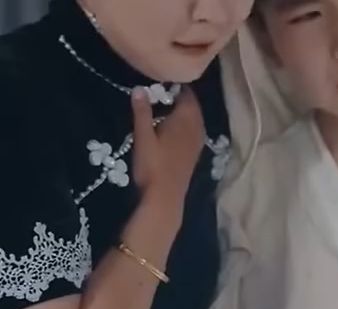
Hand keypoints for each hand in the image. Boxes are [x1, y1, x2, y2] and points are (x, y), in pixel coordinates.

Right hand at [130, 85, 204, 206]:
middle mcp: (197, 128)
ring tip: (166, 109)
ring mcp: (198, 141)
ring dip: (184, 112)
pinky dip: (186, 125)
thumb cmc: (152, 165)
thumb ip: (142, 112)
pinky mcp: (195, 153)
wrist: (165, 197)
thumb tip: (139, 88)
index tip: (161, 82)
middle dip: (180, 98)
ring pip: (195, 119)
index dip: (176, 86)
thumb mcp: (143, 136)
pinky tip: (174, 129)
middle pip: (192, 106)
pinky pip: (195, 131)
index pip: (187, 94)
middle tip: (161, 94)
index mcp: (186, 119)